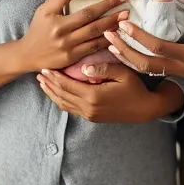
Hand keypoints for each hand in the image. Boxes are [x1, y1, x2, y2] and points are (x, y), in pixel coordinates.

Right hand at [15, 0, 129, 73]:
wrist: (28, 56)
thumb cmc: (37, 30)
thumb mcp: (43, 10)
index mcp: (54, 19)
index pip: (69, 1)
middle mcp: (62, 34)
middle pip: (90, 18)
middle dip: (109, 8)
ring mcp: (69, 47)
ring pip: (95, 34)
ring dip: (112, 24)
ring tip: (126, 16)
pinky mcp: (73, 58)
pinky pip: (94, 48)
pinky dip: (107, 40)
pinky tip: (118, 34)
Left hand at [37, 62, 175, 122]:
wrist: (145, 109)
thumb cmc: (135, 88)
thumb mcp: (122, 73)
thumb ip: (103, 68)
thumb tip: (83, 66)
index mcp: (93, 95)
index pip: (67, 85)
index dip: (54, 76)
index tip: (44, 67)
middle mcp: (88, 107)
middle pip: (62, 95)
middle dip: (49, 84)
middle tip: (39, 73)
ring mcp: (89, 115)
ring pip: (64, 104)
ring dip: (52, 93)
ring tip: (43, 83)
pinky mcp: (92, 118)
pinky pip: (71, 109)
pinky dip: (61, 101)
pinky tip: (57, 94)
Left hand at [104, 16, 183, 77]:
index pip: (159, 48)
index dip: (140, 37)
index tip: (124, 24)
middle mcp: (183, 67)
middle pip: (147, 63)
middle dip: (126, 50)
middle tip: (108, 35)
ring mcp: (180, 71)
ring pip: (147, 70)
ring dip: (127, 58)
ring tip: (109, 45)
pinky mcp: (177, 68)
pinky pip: (152, 69)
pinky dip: (135, 62)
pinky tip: (123, 53)